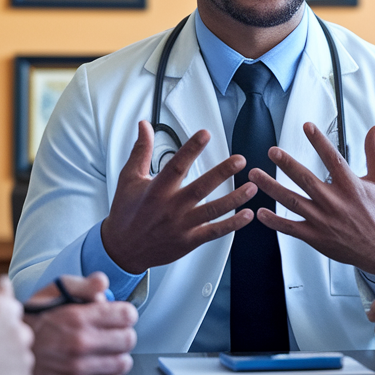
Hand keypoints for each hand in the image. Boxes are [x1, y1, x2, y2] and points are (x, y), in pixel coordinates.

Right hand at [23, 273, 137, 374]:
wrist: (2, 354)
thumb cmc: (30, 320)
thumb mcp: (51, 292)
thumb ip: (81, 284)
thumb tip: (104, 283)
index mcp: (77, 318)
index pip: (127, 315)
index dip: (125, 312)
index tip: (119, 314)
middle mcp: (80, 344)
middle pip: (129, 339)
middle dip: (124, 332)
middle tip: (114, 331)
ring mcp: (77, 369)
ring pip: (123, 363)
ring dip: (119, 354)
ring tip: (107, 348)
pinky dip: (109, 373)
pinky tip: (98, 363)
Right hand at [102, 121, 256, 273]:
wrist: (122, 249)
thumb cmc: (126, 212)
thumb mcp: (128, 178)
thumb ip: (141, 151)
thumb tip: (144, 126)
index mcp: (156, 190)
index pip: (176, 165)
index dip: (191, 148)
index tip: (205, 134)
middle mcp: (171, 207)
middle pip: (200, 188)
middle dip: (222, 173)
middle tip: (239, 160)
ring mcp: (181, 226)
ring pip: (213, 211)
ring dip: (234, 199)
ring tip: (252, 187)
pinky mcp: (188, 241)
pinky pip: (214, 232)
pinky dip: (232, 224)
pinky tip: (247, 215)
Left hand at [250, 123, 374, 273]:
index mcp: (351, 187)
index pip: (333, 159)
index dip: (319, 142)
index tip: (307, 126)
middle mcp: (335, 203)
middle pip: (306, 180)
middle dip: (287, 164)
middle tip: (273, 151)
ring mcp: (323, 221)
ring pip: (293, 202)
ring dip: (272, 188)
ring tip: (255, 175)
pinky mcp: (316, 237)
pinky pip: (291, 228)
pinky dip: (275, 221)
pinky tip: (260, 212)